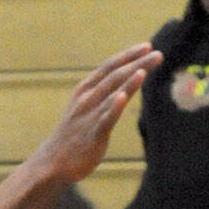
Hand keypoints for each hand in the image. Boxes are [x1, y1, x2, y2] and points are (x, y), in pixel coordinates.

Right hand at [36, 43, 162, 182]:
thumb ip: (102, 96)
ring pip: (112, 93)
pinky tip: (123, 96)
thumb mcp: (84, 108)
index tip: (146, 45)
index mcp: (84, 90)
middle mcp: (86, 99)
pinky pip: (105, 118)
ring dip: (130, 81)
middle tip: (157, 53)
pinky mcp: (93, 134)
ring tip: (144, 69)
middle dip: (136, 63)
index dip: (128, 55)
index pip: (108, 67)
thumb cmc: (72, 135)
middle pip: (115, 76)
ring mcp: (88, 115)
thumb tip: (124, 87)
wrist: (51, 162)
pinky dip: (114, 106)